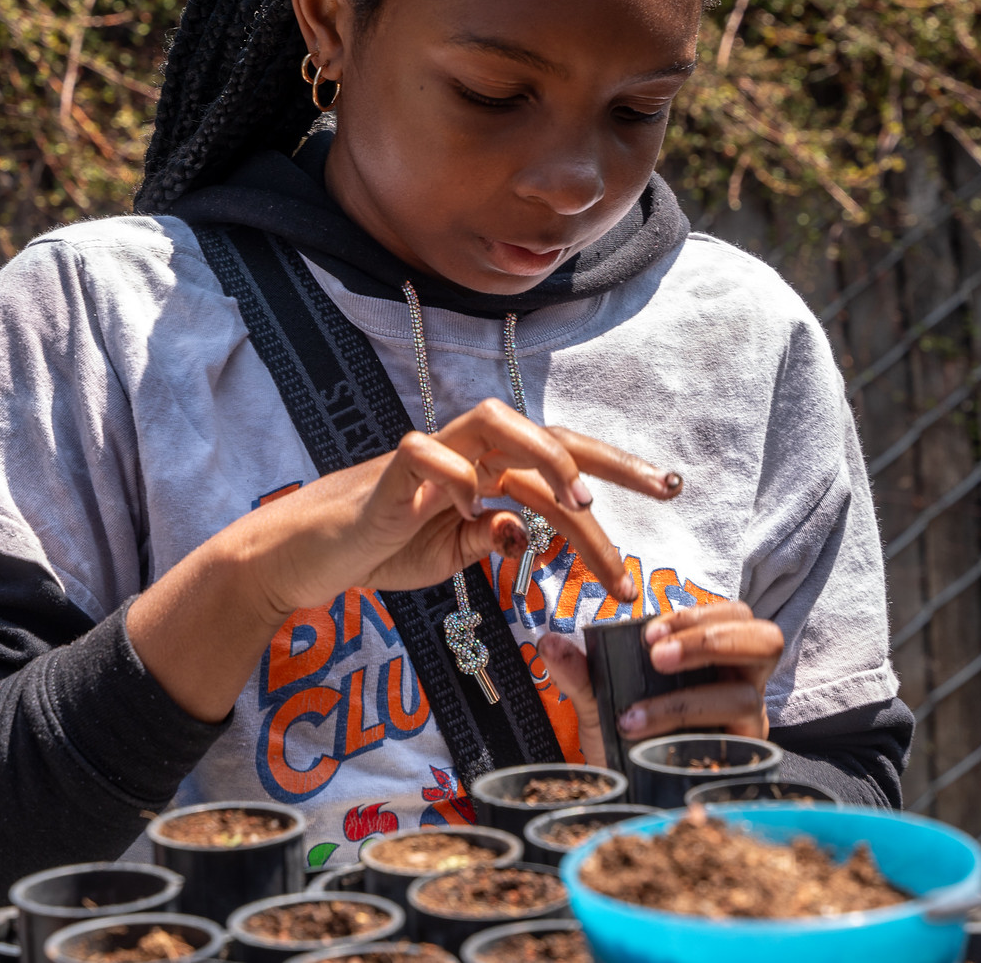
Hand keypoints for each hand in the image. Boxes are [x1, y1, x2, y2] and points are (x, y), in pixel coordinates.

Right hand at [259, 397, 672, 610]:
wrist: (312, 555)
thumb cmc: (383, 547)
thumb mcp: (453, 556)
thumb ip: (492, 541)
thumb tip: (526, 535)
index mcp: (491, 472)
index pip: (563, 467)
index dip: (616, 476)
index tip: (668, 492)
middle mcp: (469, 452)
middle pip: (548, 436)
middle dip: (607, 460)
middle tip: (659, 487)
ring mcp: (432, 454)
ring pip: (497, 423)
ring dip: (544, 458)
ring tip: (576, 501)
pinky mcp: (392, 470)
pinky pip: (428, 454)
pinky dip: (456, 477)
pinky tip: (473, 507)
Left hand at [539, 601, 783, 764]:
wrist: (624, 799)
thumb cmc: (625, 741)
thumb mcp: (598, 703)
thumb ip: (579, 672)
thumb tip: (549, 643)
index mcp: (718, 656)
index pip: (735, 615)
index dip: (697, 615)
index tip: (648, 632)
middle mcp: (742, 684)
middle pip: (767, 640)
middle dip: (711, 640)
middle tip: (658, 656)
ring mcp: (749, 724)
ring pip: (747, 695)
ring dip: (687, 699)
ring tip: (636, 714)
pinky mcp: (745, 761)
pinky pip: (734, 744)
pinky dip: (685, 736)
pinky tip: (643, 739)